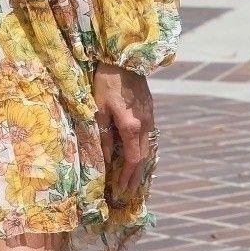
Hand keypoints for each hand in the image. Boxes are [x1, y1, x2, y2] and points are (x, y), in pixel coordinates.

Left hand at [92, 61, 154, 198]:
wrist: (125, 59)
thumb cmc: (106, 83)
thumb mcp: (98, 110)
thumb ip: (103, 137)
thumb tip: (106, 159)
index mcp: (130, 127)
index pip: (132, 160)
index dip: (127, 177)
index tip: (121, 190)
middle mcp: (144, 125)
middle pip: (143, 158)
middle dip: (135, 176)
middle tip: (128, 191)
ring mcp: (150, 118)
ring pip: (148, 147)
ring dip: (141, 165)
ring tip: (133, 178)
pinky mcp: (150, 111)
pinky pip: (149, 137)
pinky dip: (143, 150)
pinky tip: (138, 155)